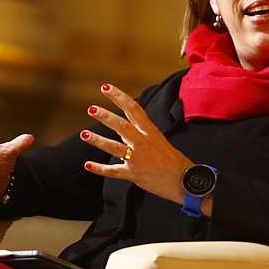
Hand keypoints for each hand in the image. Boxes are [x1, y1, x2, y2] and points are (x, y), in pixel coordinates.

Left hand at [81, 83, 193, 204]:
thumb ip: (140, 133)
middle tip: (91, 109)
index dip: (119, 96)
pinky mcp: (134, 173)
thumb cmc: (173, 161)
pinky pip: (114, 171)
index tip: (105, 87)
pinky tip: (88, 165)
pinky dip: (100, 168)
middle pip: (122, 126)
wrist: (184, 181)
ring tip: (83, 134)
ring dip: (98, 140)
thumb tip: (122, 129)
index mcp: (150, 131)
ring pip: (114, 147)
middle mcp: (143, 142)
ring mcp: (138, 158)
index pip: (134, 108)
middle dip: (106, 116)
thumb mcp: (159, 140)